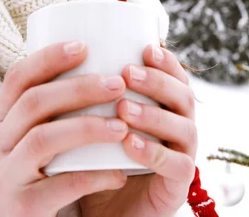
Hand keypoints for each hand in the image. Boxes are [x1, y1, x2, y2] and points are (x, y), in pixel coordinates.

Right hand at [0, 41, 128, 216]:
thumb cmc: (40, 172)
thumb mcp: (37, 137)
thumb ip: (55, 109)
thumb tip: (105, 63)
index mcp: (0, 121)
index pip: (17, 78)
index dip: (49, 58)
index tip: (84, 46)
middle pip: (34, 103)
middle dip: (79, 88)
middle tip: (118, 83)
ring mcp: (5, 177)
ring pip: (44, 139)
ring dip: (88, 127)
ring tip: (123, 125)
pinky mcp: (22, 207)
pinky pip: (61, 185)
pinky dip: (95, 175)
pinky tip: (121, 171)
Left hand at [78, 45, 196, 216]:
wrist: (102, 211)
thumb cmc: (96, 161)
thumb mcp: (93, 125)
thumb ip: (90, 97)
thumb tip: (63, 52)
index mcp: (165, 109)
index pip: (176, 79)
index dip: (167, 62)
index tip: (146, 48)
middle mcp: (179, 128)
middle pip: (184, 97)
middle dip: (158, 81)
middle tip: (128, 73)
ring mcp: (182, 156)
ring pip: (184, 128)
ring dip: (154, 114)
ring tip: (123, 108)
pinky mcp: (177, 186)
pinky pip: (177, 166)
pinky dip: (155, 152)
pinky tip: (130, 143)